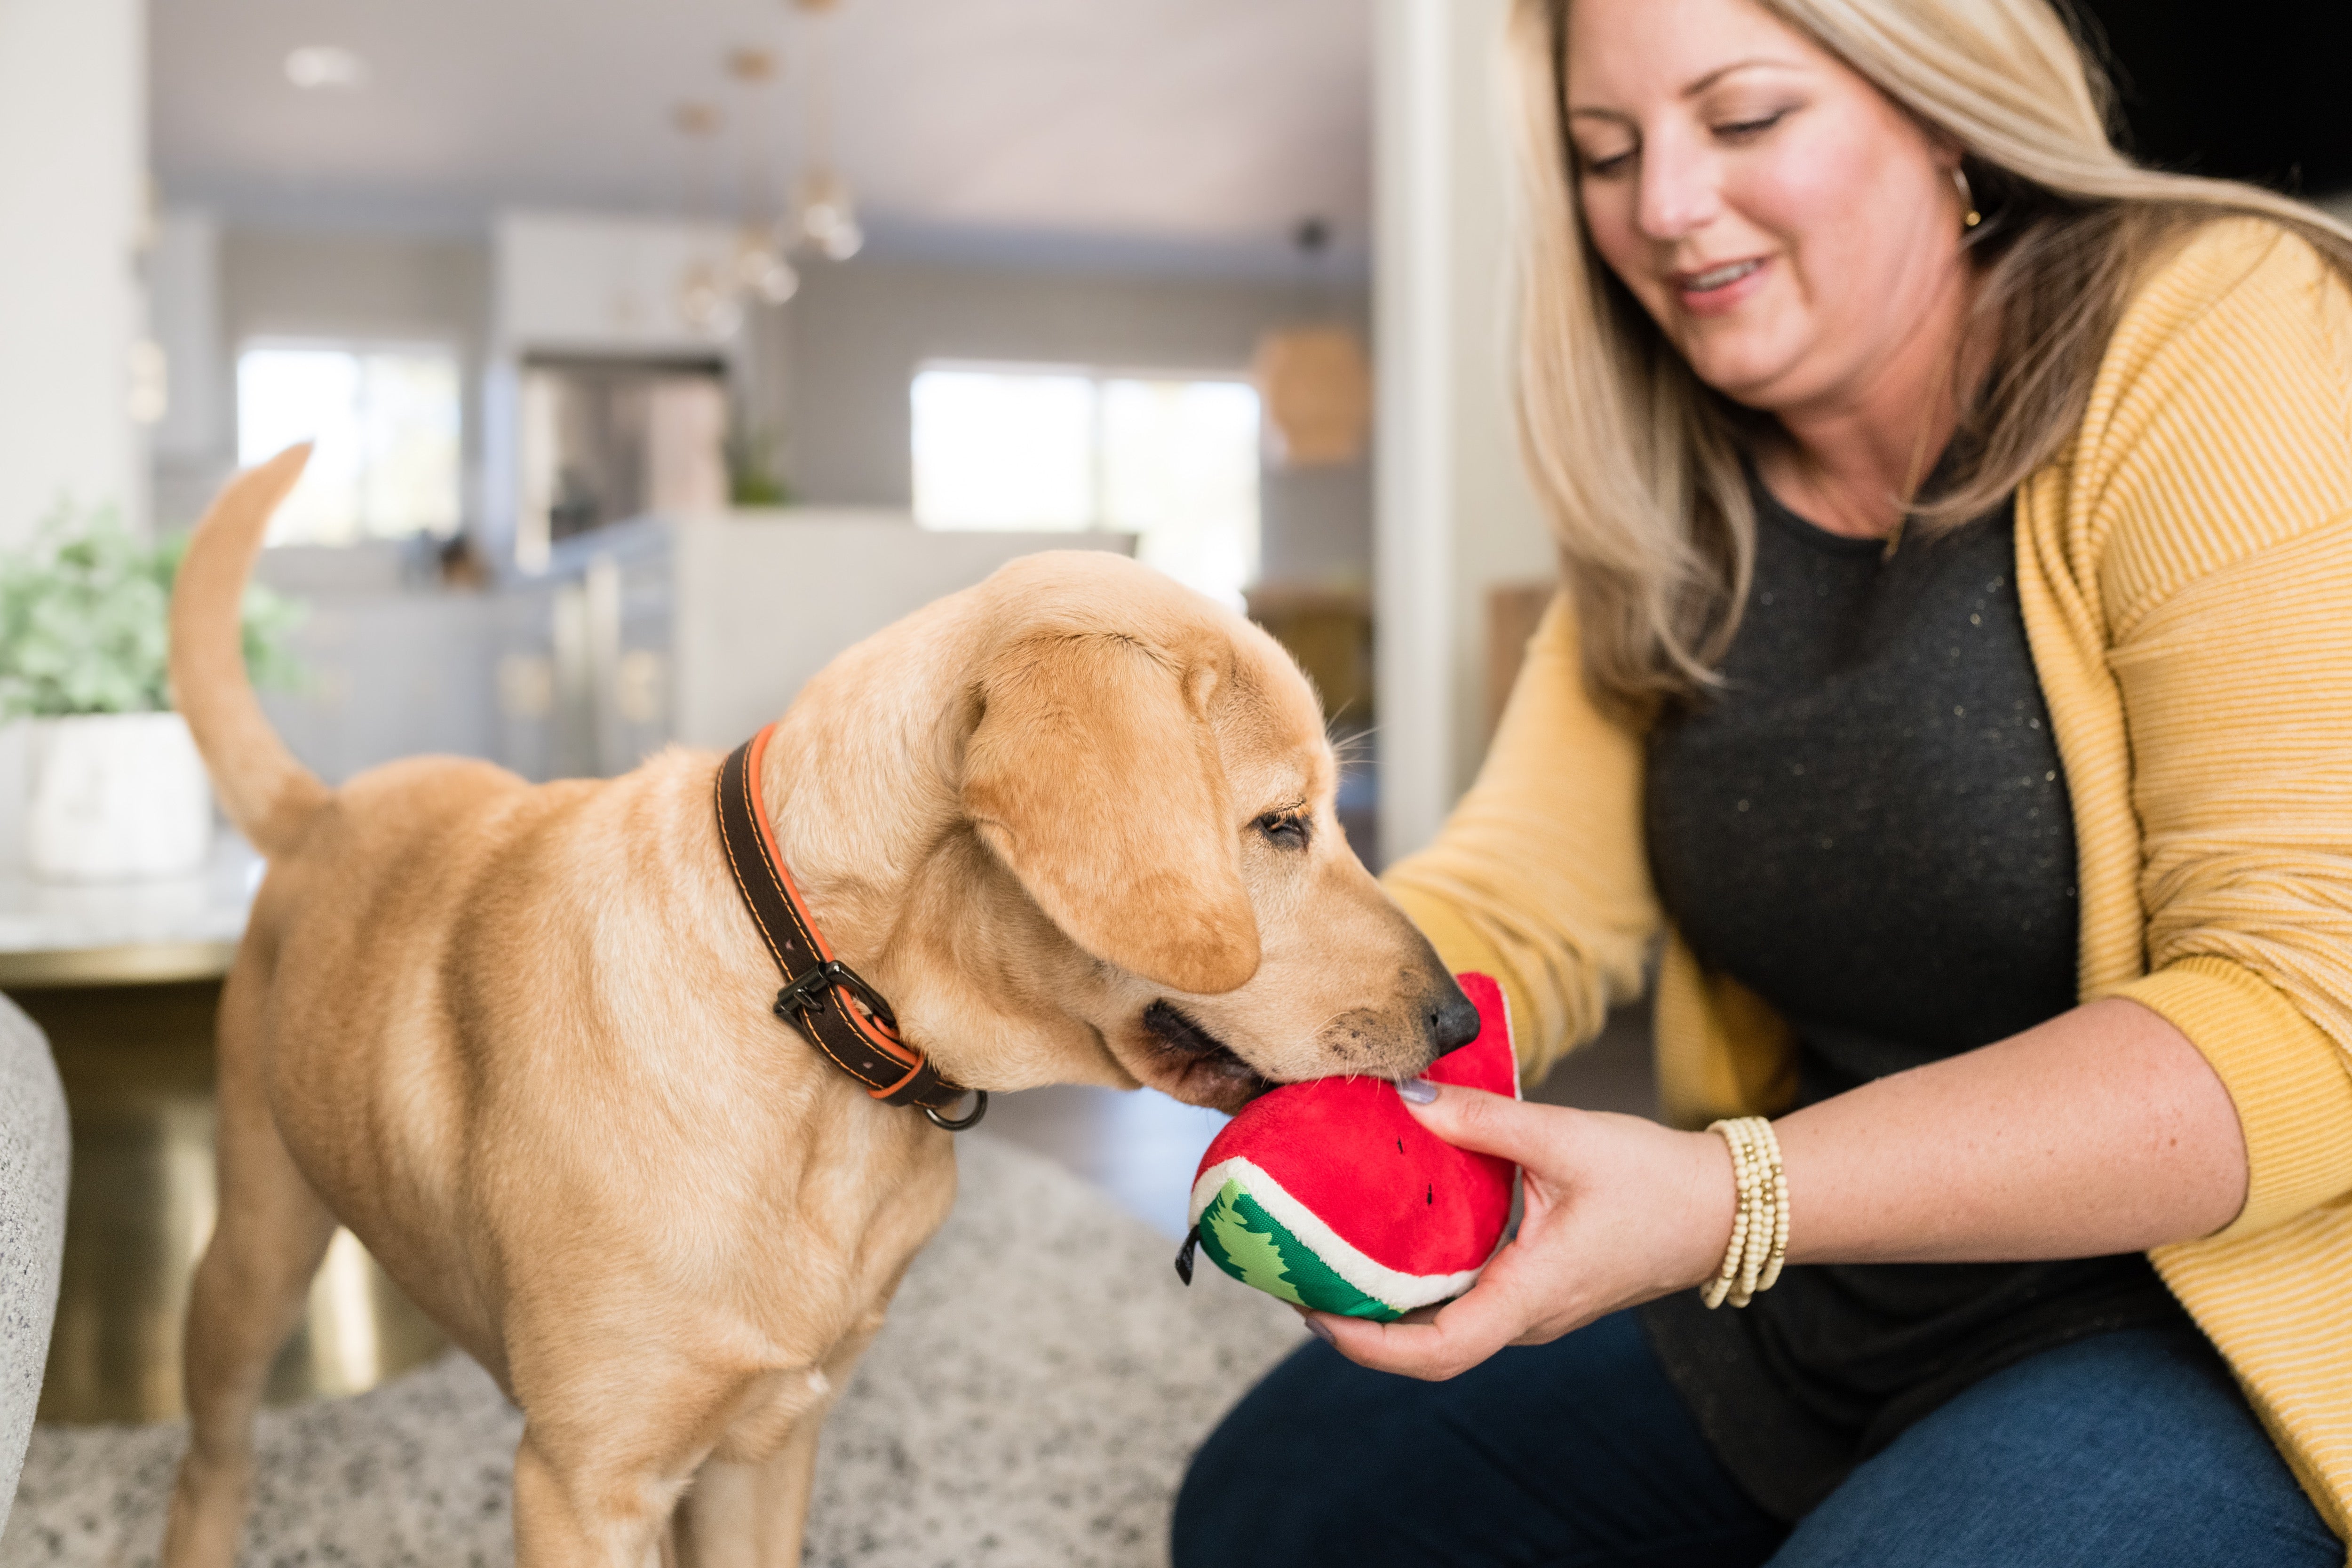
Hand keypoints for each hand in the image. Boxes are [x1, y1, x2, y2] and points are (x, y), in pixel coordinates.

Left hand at [1309, 1082, 1735, 1379]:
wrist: (1725, 1205)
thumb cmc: (1657, 1179)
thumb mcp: (1565, 1139)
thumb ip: (1483, 1119)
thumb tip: (1406, 1095)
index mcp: (1531, 1296)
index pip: (1434, 1353)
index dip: (1365, 1343)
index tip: (1311, 1310)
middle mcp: (1527, 1316)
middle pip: (1426, 1348)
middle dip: (1357, 1324)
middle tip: (1297, 1274)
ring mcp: (1534, 1308)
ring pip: (1445, 1326)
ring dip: (1386, 1305)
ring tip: (1327, 1256)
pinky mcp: (1540, 1288)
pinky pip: (1467, 1301)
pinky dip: (1421, 1282)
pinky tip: (1391, 1239)